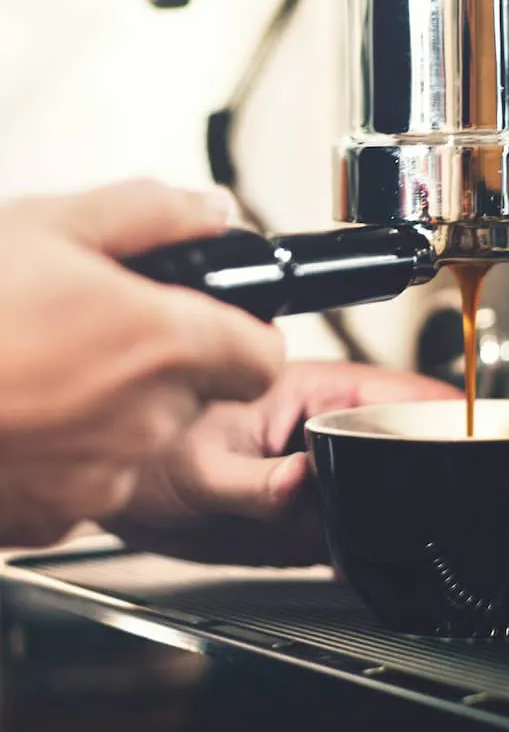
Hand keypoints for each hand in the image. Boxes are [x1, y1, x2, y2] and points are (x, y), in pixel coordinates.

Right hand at [0, 180, 282, 547]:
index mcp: (159, 343)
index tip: (219, 324)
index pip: (261, 357)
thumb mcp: (46, 226)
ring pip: (140, 441)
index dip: (243, 335)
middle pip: (200, 396)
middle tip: (99, 335)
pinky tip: (18, 417)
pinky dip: (64, 455)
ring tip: (42, 372)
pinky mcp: (50, 520)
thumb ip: (150, 213)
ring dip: (112, 412)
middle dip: (166, 366)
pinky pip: (85, 484)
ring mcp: (97, 479)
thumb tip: (211, 211)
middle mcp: (142, 419)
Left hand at [102, 360, 460, 566]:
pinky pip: (366, 522)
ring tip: (416, 534)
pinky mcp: (320, 508)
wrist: (129, 493)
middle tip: (449, 504)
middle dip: (435, 467)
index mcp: (316, 392)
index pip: (404, 392)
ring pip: (394, 483)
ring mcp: (330, 468)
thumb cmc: (155, 457)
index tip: (475, 438)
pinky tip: (378, 562)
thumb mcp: (201, 473)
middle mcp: (332, 426)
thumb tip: (303, 484)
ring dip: (408, 508)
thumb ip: (255, 484)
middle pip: (412, 439)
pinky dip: (379, 542)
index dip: (448, 413)